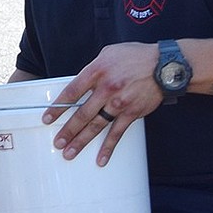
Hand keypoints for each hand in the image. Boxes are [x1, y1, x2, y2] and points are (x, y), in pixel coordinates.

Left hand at [43, 42, 164, 165]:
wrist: (164, 65)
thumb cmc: (136, 56)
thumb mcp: (109, 53)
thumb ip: (93, 68)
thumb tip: (81, 82)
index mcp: (97, 71)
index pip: (72, 91)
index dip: (58, 107)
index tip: (48, 118)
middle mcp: (106, 88)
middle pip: (82, 113)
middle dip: (67, 130)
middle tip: (57, 142)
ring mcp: (119, 103)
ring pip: (96, 126)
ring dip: (81, 141)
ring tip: (69, 152)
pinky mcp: (131, 113)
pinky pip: (117, 133)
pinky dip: (108, 147)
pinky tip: (100, 159)